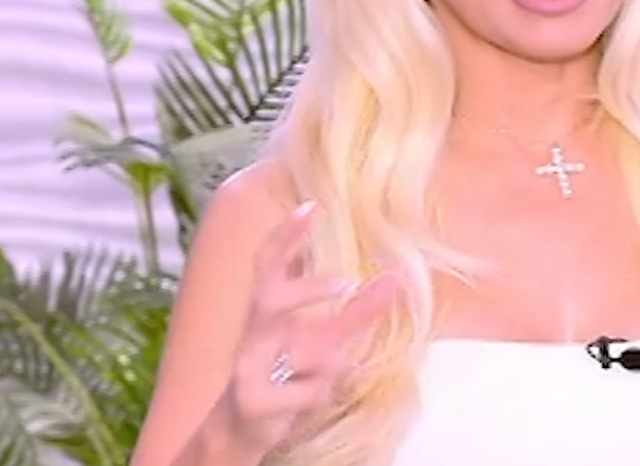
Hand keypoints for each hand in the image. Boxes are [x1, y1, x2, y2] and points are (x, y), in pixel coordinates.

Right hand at [216, 201, 399, 455]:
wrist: (242, 432)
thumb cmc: (286, 375)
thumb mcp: (325, 341)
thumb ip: (358, 312)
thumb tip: (397, 277)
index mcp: (268, 311)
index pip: (268, 263)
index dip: (286, 235)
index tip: (312, 206)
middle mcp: (254, 334)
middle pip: (268, 298)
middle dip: (306, 289)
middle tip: (346, 283)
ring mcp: (247, 368)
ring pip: (294, 350)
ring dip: (328, 359)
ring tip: (343, 365)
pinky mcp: (253, 402)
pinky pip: (307, 391)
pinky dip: (324, 393)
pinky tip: (320, 400)